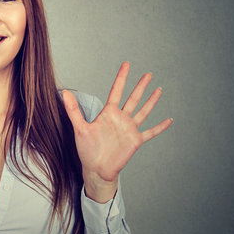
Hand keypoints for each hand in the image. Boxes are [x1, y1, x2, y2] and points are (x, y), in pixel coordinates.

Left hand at [63, 62, 172, 202]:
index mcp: (108, 113)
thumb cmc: (86, 149)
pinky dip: (160, 127)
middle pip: (133, 98)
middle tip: (148, 74)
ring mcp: (129, 129)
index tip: (126, 64)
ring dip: (151, 101)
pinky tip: (169, 120)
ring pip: (143, 111)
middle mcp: (120, 118)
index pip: (116, 91)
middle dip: (141, 86)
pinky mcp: (135, 141)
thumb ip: (73, 110)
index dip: (122, 78)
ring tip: (159, 90)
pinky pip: (150, 132)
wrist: (96, 169)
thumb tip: (65, 93)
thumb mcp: (80, 128)